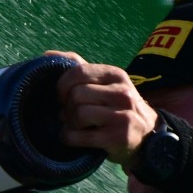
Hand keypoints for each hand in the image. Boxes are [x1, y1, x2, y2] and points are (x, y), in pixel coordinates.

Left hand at [50, 51, 158, 166]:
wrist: (145, 133)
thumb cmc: (115, 105)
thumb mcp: (103, 82)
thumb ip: (78, 67)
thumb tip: (47, 54)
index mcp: (116, 75)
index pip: (78, 72)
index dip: (62, 85)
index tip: (61, 96)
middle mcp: (122, 93)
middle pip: (76, 95)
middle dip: (67, 107)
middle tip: (71, 114)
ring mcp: (122, 116)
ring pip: (78, 114)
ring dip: (70, 123)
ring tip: (77, 125)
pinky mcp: (117, 137)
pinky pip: (78, 136)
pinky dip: (68, 138)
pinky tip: (73, 137)